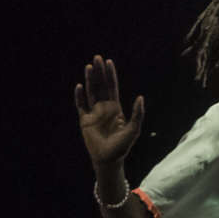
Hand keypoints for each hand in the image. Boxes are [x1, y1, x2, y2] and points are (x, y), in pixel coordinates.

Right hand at [74, 55, 146, 170]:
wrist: (108, 159)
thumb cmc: (122, 146)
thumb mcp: (134, 129)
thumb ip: (137, 114)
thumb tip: (140, 97)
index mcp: (115, 108)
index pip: (112, 87)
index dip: (111, 75)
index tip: (109, 62)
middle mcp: (104, 108)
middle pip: (101, 86)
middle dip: (99, 72)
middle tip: (97, 58)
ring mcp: (93, 113)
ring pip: (91, 92)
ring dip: (90, 79)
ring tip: (88, 66)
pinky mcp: (84, 121)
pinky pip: (81, 105)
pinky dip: (79, 96)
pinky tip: (79, 86)